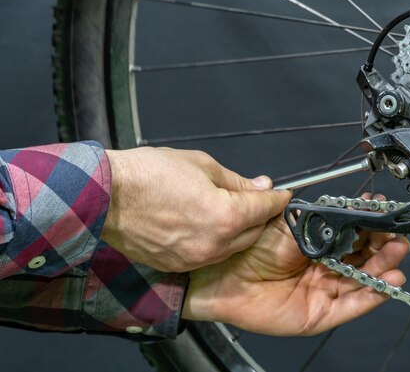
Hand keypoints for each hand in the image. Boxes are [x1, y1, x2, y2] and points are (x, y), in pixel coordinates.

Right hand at [102, 147, 291, 271]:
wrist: (105, 197)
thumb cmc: (149, 174)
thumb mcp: (202, 166)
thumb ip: (237, 181)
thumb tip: (261, 185)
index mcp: (226, 216)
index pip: (265, 208)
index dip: (277, 198)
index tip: (282, 194)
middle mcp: (215, 244)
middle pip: (254, 232)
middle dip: (259, 215)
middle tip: (256, 199)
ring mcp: (195, 258)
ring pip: (232, 247)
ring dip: (238, 230)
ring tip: (228, 210)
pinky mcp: (178, 265)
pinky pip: (208, 255)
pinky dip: (215, 242)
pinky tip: (206, 225)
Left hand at [181, 194, 409, 335]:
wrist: (223, 274)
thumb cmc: (250, 247)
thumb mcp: (290, 225)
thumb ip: (319, 216)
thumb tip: (347, 203)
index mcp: (317, 244)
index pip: (354, 235)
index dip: (370, 225)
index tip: (383, 212)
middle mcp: (323, 268)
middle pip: (363, 259)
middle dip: (383, 246)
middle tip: (397, 236)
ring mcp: (322, 292)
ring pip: (361, 282)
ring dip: (383, 269)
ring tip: (397, 255)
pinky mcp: (317, 314)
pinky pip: (350, 306)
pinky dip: (371, 296)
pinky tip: (387, 283)